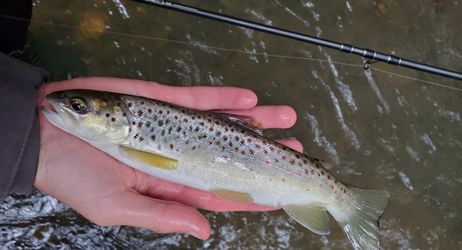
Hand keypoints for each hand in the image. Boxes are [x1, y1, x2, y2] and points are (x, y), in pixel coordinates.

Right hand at [35, 77, 301, 238]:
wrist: (45, 134)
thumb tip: (205, 230)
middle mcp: (182, 157)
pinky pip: (201, 101)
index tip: (284, 190)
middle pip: (233, 156)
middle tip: (300, 148)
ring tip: (287, 119)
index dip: (254, 192)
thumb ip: (164, 216)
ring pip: (224, 125)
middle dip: (267, 153)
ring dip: (257, 123)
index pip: (223, 192)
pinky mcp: (165, 103)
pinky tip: (251, 101)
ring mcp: (176, 128)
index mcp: (173, 187)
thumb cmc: (76, 177)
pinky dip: (226, 100)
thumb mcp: (117, 207)